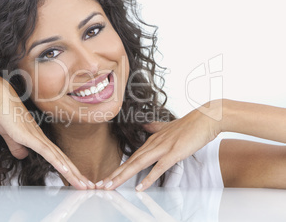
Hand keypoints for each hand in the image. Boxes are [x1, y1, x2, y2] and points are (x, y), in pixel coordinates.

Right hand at [0, 75, 93, 189]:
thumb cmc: (1, 111)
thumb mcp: (9, 134)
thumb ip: (16, 145)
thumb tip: (22, 155)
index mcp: (37, 137)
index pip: (57, 156)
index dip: (67, 168)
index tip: (77, 179)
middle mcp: (41, 137)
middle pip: (62, 159)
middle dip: (76, 174)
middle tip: (88, 186)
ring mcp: (37, 137)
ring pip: (59, 158)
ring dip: (72, 173)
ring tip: (84, 185)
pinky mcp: (30, 136)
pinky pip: (47, 152)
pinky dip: (58, 163)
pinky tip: (67, 172)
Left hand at [99, 100, 222, 190]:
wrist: (205, 118)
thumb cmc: (189, 125)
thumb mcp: (168, 127)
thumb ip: (155, 128)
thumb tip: (145, 126)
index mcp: (151, 140)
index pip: (131, 158)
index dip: (118, 169)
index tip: (107, 179)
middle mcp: (153, 144)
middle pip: (130, 162)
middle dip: (114, 175)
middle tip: (100, 186)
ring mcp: (163, 148)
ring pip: (138, 164)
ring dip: (123, 176)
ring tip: (110, 186)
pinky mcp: (174, 153)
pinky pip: (158, 167)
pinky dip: (148, 178)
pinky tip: (139, 187)